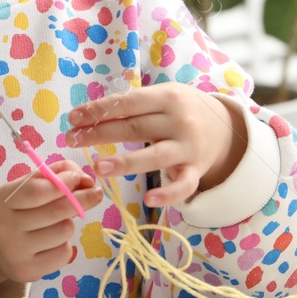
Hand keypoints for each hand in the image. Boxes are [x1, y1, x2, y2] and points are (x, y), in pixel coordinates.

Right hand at [0, 157, 101, 296]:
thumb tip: (87, 180)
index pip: (37, 191)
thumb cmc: (16, 209)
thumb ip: (55, 175)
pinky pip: (63, 253)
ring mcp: (16, 252)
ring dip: (68, 223)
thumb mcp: (26, 185)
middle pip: (56, 211)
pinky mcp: (28, 271)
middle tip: (95, 193)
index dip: (64, 183)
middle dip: (83, 199)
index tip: (78, 178)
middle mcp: (6, 228)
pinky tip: (52, 242)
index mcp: (3, 201)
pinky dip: (65, 244)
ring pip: (64, 231)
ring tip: (58, 222)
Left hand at [63, 84, 245, 206]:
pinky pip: (183, 186)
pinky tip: (148, 200)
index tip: (73, 118)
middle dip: (100, 133)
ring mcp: (188, 148)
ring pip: (155, 156)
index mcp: (168, 97)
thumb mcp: (163, 97)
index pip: (128, 102)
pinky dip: (168, 195)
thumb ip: (133, 104)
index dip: (99, 110)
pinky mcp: (196, 171)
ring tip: (99, 168)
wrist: (225, 127)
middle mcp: (179, 121)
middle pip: (135, 128)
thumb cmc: (181, 110)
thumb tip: (88, 115)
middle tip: (71, 140)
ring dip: (126, 162)